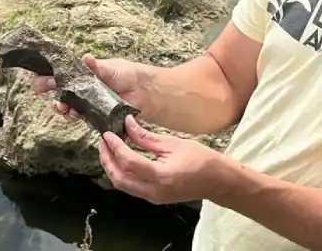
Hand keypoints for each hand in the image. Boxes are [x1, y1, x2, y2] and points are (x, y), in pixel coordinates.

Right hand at [30, 53, 145, 117]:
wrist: (143, 90)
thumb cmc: (126, 74)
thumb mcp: (110, 67)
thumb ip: (96, 66)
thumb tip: (86, 58)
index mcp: (80, 74)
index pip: (58, 75)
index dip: (46, 77)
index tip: (39, 80)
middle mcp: (80, 89)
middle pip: (58, 92)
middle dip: (49, 92)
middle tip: (44, 90)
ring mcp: (86, 103)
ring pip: (66, 106)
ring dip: (60, 106)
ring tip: (61, 105)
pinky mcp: (94, 115)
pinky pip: (80, 117)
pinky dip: (74, 116)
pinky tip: (73, 113)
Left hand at [99, 114, 225, 204]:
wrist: (217, 181)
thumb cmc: (201, 159)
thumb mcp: (172, 143)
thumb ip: (146, 137)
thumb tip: (127, 124)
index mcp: (160, 176)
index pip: (129, 162)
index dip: (115, 147)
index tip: (108, 134)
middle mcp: (154, 191)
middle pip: (119, 179)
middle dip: (106, 159)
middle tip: (103, 141)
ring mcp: (153, 197)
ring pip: (123, 185)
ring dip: (112, 167)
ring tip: (109, 148)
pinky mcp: (154, 197)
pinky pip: (131, 186)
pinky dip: (122, 172)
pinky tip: (122, 158)